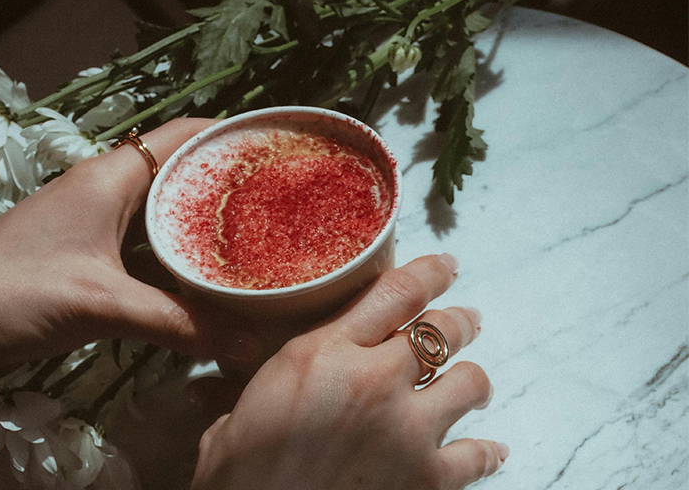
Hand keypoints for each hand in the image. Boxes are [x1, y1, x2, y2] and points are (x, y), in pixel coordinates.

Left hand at [0, 118, 260, 429]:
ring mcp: (95, 223)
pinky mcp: (87, 255)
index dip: (231, 135)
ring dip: (201, 226)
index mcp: (110, 176)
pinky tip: (203, 280)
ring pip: (161, 213)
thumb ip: (178, 323)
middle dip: (226, 185)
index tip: (278, 150)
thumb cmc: (12, 293)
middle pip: (178, 173)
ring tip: (255, 240)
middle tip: (279, 203)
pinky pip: (145, 247)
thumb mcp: (102, 304)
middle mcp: (105, 190)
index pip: (181, 135)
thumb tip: (250, 343)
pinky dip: (176, 259)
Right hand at [191, 255, 506, 489]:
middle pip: (441, 331)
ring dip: (473, 379)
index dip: (431, 273)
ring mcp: (406, 430)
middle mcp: (374, 380)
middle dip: (459, 320)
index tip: (447, 265)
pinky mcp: (425, 478)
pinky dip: (488, 452)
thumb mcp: (257, 393)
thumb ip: (297, 365)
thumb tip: (309, 365)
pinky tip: (492, 449)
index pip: (396, 292)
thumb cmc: (241, 466)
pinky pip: (476, 456)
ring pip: (468, 382)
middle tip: (465, 320)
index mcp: (327, 351)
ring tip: (472, 380)